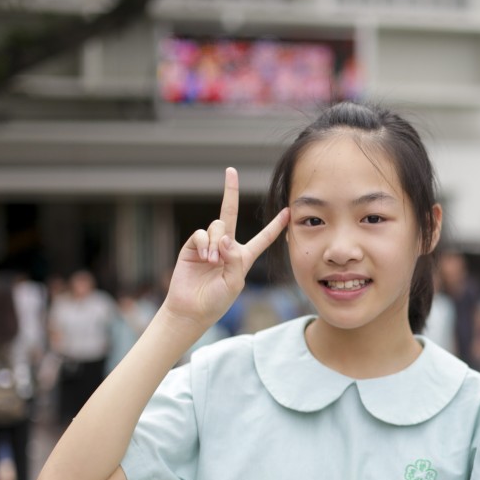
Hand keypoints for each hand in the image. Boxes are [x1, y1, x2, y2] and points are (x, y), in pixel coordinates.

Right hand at [163, 168, 288, 327]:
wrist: (191, 309)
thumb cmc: (216, 301)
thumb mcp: (234, 283)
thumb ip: (235, 260)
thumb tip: (225, 238)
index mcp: (243, 257)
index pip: (263, 238)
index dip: (276, 226)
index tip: (287, 211)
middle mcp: (226, 246)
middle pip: (230, 213)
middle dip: (230, 191)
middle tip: (231, 171)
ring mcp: (209, 244)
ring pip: (217, 226)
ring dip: (217, 242)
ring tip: (212, 262)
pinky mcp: (193, 246)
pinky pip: (201, 233)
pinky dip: (205, 243)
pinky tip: (205, 257)